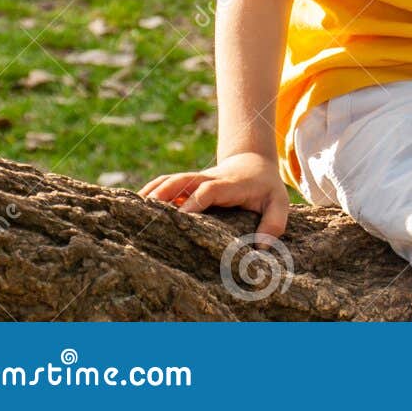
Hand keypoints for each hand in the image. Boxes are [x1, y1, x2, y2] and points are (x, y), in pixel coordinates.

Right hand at [140, 152, 289, 237]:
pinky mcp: (187, 183)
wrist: (254, 162)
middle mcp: (209, 179)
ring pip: (169, 180)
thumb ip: (274, 223)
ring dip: (151, 193)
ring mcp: (195, 179)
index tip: (181, 217)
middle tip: (146, 213)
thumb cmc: (266, 188)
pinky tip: (134, 210)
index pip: (208, 190)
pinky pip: (165, 184)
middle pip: (182, 179)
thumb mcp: (279, 202)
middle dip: (164, 194)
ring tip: (132, 213)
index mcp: (230, 184)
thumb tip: (260, 249)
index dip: (194, 201)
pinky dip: (150, 194)